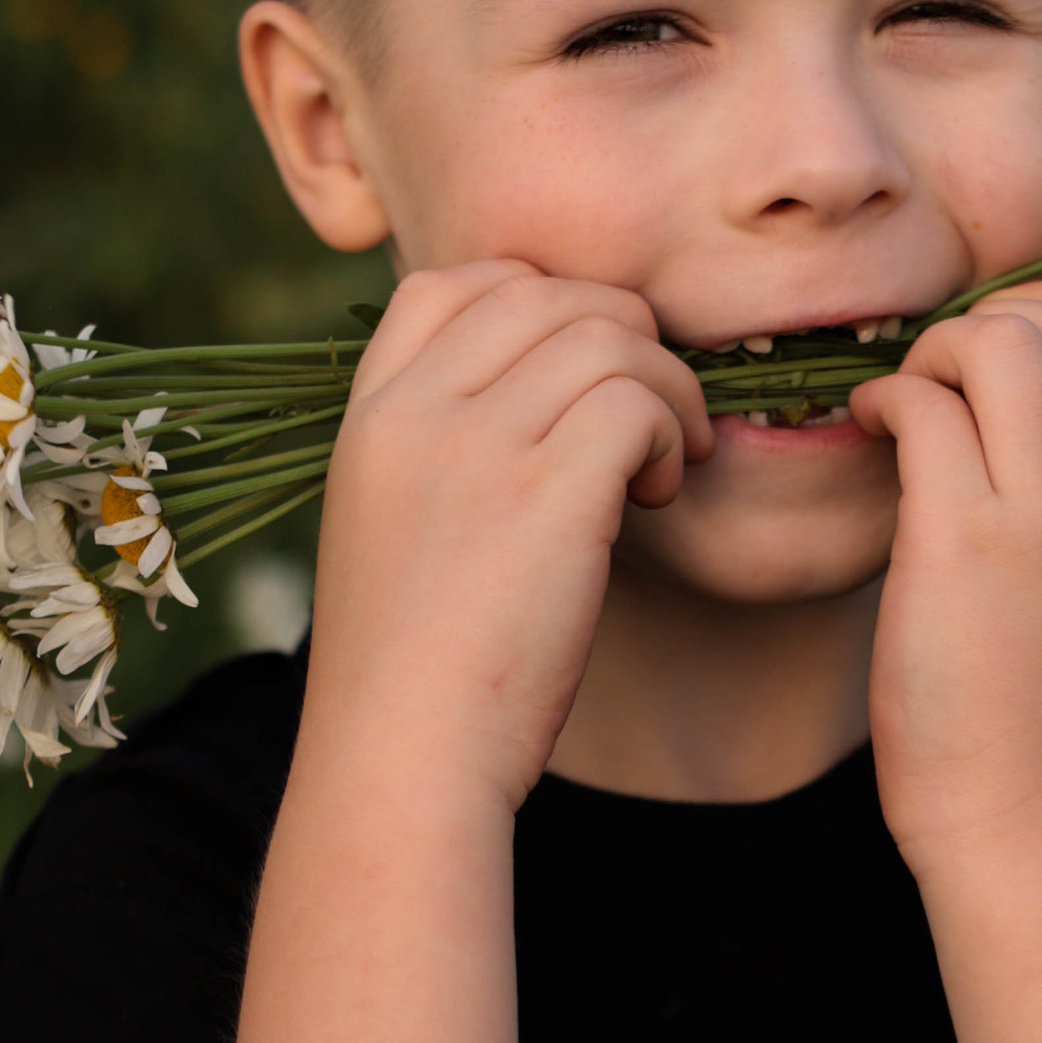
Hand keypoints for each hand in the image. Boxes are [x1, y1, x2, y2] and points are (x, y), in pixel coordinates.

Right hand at [301, 260, 712, 809]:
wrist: (402, 758)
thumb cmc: (413, 674)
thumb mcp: (392, 534)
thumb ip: (440, 455)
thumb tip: (535, 402)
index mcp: (370, 418)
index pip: (452, 283)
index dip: (537, 305)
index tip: (574, 379)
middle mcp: (417, 412)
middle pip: (547, 295)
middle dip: (621, 342)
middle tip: (642, 421)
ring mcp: (478, 445)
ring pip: (608, 338)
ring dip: (662, 390)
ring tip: (661, 465)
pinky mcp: (548, 493)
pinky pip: (639, 400)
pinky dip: (672, 435)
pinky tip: (655, 497)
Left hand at [852, 284, 1041, 878]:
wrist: (1027, 821)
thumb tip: (1027, 412)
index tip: (987, 375)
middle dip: (986, 323)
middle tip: (937, 380)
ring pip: (997, 344)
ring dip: (934, 352)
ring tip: (905, 405)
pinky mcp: (961, 546)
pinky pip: (923, 408)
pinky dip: (886, 398)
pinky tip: (869, 431)